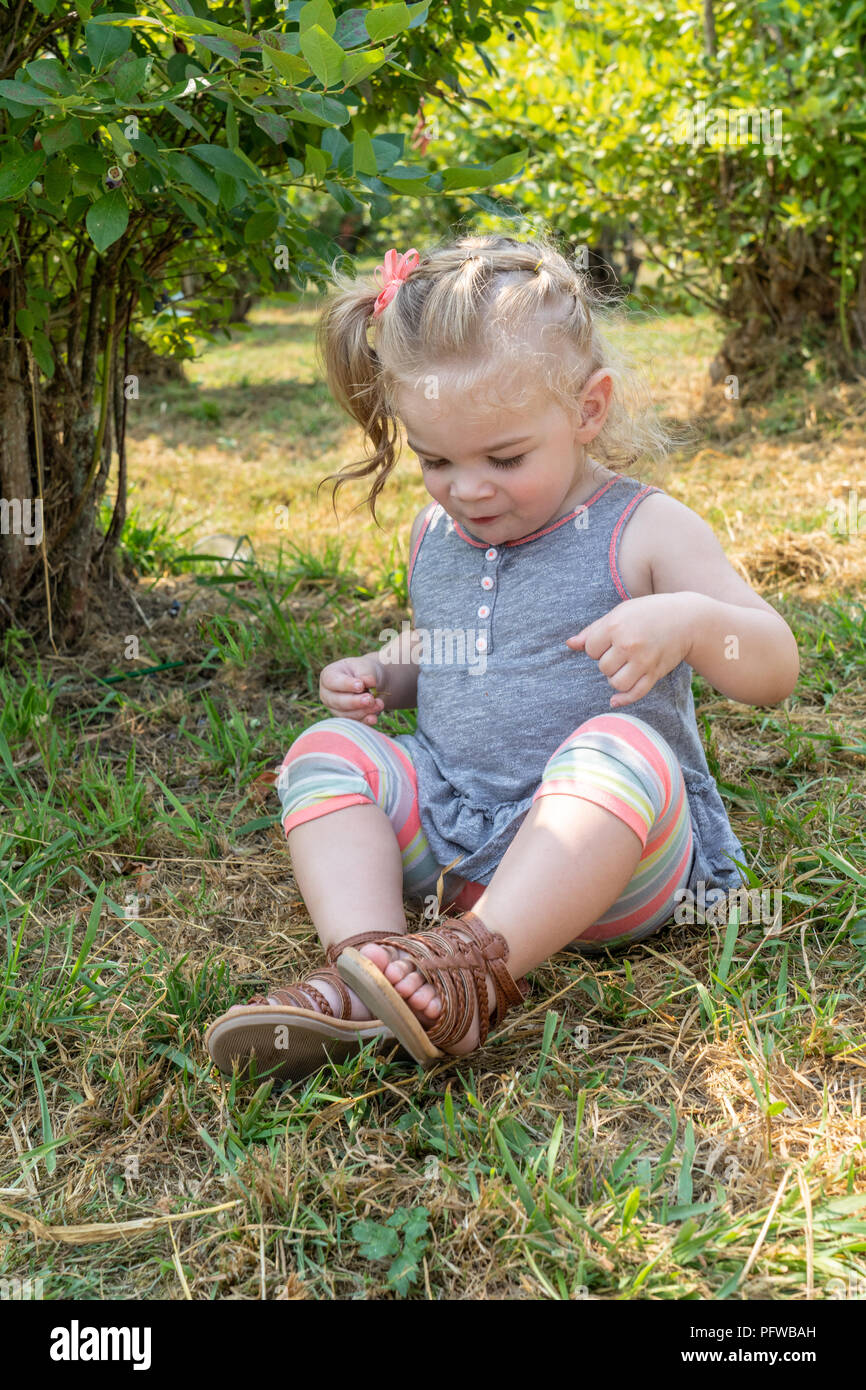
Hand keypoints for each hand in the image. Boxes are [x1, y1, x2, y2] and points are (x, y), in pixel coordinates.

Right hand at [319, 655, 386, 724]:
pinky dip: (365, 721)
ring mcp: (335, 708)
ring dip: (363, 711)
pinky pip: (353, 723)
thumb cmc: (364, 671)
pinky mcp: (345, 719)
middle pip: (337, 701)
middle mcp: (328, 694)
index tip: (361, 685)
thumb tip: (369, 682)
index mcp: (328, 676)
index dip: (346, 685)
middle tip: (370, 699)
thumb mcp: (365, 667)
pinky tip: (374, 718)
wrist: (371, 682)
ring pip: (346, 714)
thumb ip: (366, 674)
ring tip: (379, 704)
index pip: (332, 681)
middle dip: (355, 702)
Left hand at [566, 594, 696, 707]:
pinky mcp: (655, 673)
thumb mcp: (620, 613)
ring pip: (615, 683)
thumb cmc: (649, 613)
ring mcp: (643, 661)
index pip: (590, 650)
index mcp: (616, 626)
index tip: (610, 641)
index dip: (597, 647)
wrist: (687, 619)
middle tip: (622, 651)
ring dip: (615, 678)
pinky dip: (623, 699)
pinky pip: (635, 693)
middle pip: (602, 667)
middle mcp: (628, 644)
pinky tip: (615, 700)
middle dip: (608, 661)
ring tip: (624, 667)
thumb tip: (569, 644)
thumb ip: (593, 630)